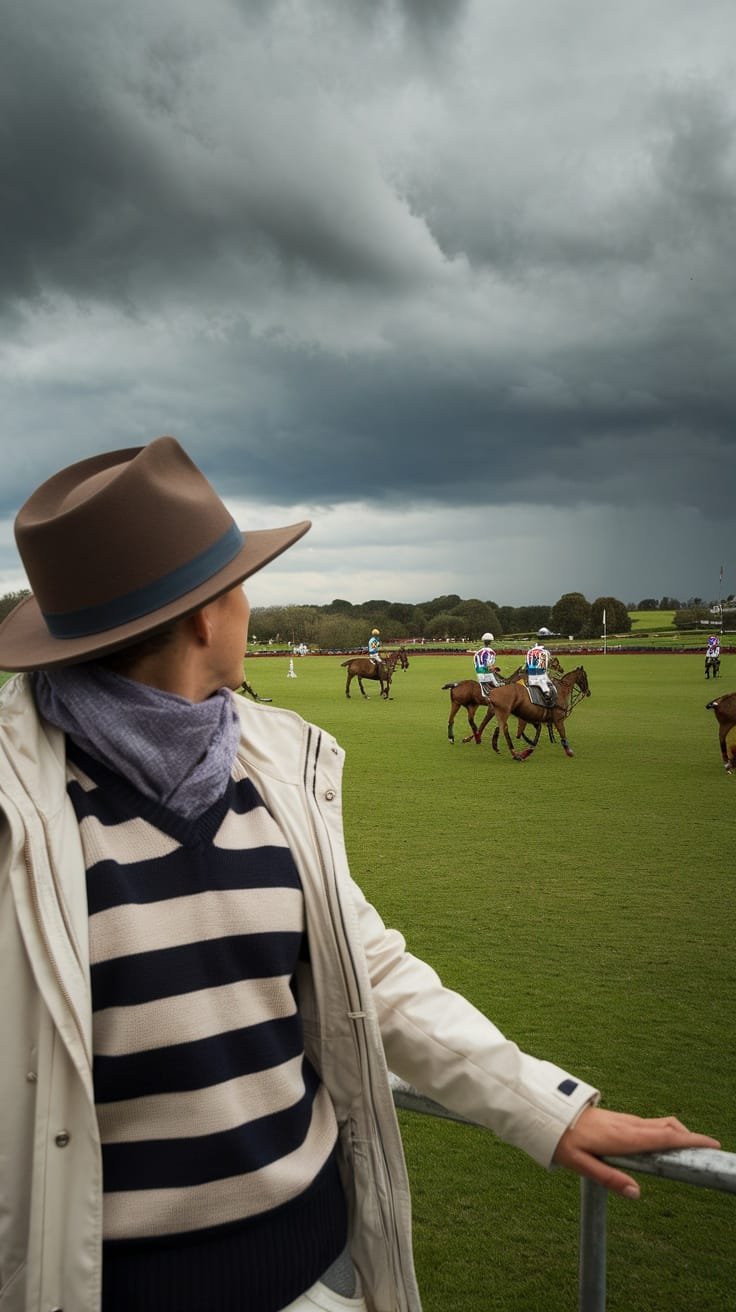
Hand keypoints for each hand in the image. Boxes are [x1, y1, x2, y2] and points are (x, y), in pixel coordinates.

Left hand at [552, 1106, 720, 1198]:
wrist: (542, 1110)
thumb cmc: (559, 1139)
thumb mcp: (580, 1164)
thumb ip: (609, 1178)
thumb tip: (637, 1193)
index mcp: (622, 1136)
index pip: (664, 1137)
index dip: (690, 1140)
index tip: (711, 1143)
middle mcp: (626, 1125)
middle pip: (666, 1128)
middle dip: (689, 1137)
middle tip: (709, 1149)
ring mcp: (621, 1120)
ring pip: (656, 1124)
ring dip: (676, 1133)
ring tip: (691, 1147)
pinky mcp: (615, 1119)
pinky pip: (646, 1124)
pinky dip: (662, 1131)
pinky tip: (662, 1141)